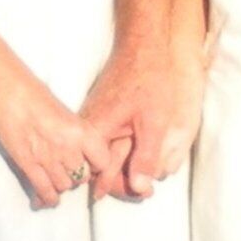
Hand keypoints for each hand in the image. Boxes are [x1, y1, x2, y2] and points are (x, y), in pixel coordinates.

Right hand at [0, 78, 103, 210]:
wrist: (6, 89)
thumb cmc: (34, 94)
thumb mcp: (65, 112)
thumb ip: (76, 134)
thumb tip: (80, 152)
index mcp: (81, 131)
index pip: (102, 161)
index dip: (98, 164)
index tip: (92, 162)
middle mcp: (68, 147)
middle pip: (83, 176)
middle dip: (78, 174)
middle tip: (68, 167)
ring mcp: (47, 159)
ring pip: (64, 186)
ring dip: (61, 184)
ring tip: (55, 176)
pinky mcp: (28, 165)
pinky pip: (44, 191)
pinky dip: (48, 198)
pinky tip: (48, 199)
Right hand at [76, 37, 204, 201]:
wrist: (144, 46)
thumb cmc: (149, 81)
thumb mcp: (153, 122)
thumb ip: (145, 156)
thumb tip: (140, 189)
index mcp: (96, 132)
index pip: (102, 175)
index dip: (124, 189)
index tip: (145, 194)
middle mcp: (87, 128)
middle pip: (99, 169)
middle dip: (122, 182)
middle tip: (147, 192)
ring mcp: (91, 120)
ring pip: (101, 156)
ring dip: (121, 169)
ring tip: (144, 180)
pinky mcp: (99, 115)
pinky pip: (104, 143)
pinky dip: (119, 154)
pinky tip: (135, 158)